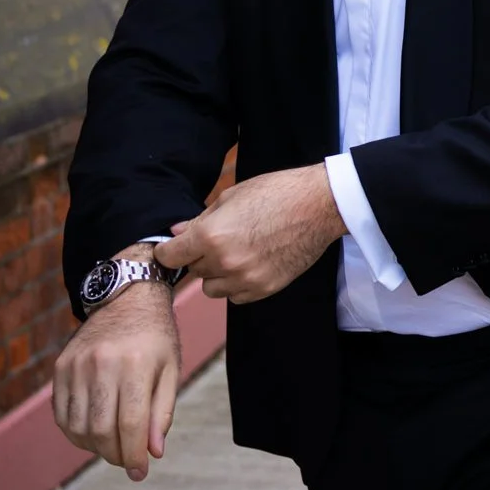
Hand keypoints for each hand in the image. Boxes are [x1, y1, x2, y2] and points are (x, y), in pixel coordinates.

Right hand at [53, 265, 178, 481]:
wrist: (127, 298)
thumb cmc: (156, 337)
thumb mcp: (171, 370)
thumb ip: (162, 412)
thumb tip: (153, 452)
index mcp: (136, 364)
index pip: (131, 424)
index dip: (135, 455)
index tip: (141, 472)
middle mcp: (102, 364)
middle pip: (102, 430)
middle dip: (116, 455)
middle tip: (128, 461)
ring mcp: (77, 365)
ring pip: (78, 426)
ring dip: (95, 447)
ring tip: (113, 447)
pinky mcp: (61, 367)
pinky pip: (62, 413)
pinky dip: (75, 432)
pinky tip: (93, 433)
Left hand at [156, 164, 343, 305]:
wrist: (320, 205)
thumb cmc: (277, 192)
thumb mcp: (232, 197)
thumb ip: (201, 220)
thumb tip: (177, 232)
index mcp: (211, 236)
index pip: (169, 256)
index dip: (170, 250)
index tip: (175, 247)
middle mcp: (224, 262)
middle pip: (192, 272)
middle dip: (199, 258)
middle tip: (219, 241)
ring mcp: (246, 278)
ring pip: (212, 289)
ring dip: (217, 275)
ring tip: (236, 254)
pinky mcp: (265, 288)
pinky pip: (236, 297)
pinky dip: (238, 284)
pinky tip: (252, 264)